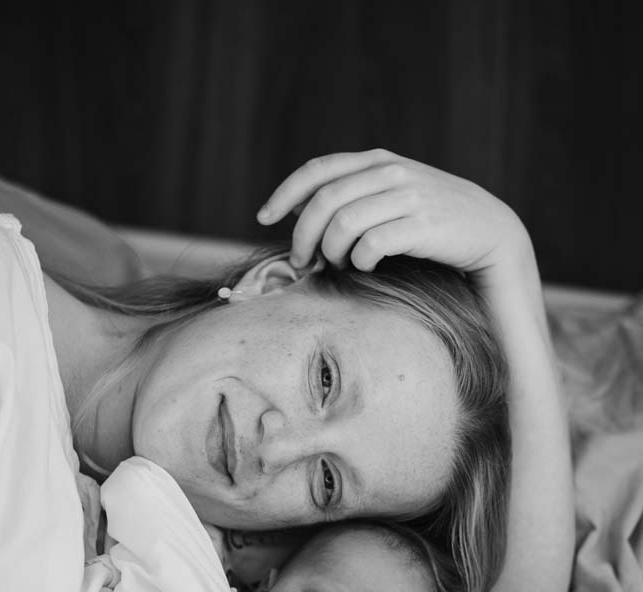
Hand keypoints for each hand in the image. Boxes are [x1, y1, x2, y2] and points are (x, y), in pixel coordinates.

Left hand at [257, 148, 525, 276]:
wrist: (490, 231)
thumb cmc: (432, 221)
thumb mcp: (392, 195)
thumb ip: (354, 195)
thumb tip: (301, 212)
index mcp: (377, 161)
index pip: (318, 170)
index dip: (285, 193)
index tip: (264, 217)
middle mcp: (391, 172)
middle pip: (324, 201)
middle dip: (303, 235)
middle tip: (301, 261)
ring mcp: (408, 197)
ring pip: (344, 224)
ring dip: (331, 252)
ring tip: (339, 265)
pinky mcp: (422, 226)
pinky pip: (372, 245)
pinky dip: (360, 260)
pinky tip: (365, 267)